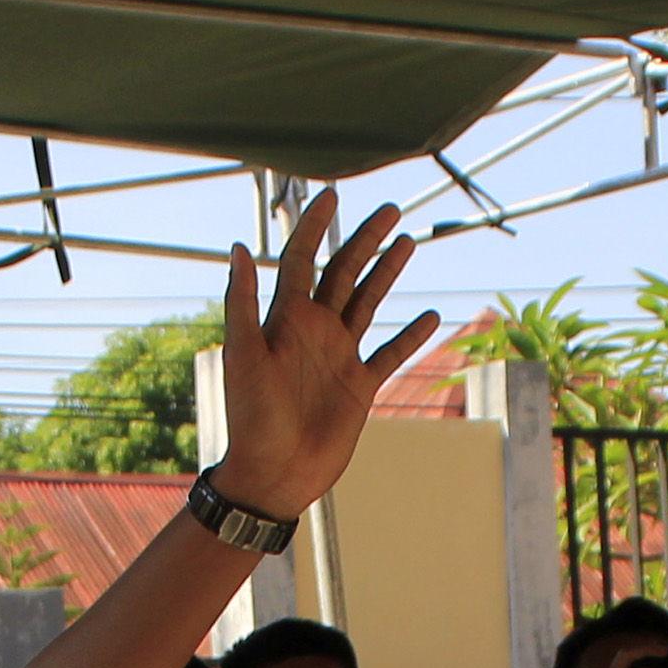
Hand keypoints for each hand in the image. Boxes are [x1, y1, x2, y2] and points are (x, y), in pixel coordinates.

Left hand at [206, 192, 441, 519]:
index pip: (301, 259)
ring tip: (408, 242)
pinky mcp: (359, 387)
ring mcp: (338, 357)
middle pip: (344, 273)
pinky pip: (389, 354)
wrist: (273, 473)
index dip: (315, 227)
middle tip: (390, 209)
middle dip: (365, 239)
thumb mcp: (241, 356)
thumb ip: (242, 303)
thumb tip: (239, 247)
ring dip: (386, 273)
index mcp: (285, 319)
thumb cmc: (249, 418)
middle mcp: (314, 331)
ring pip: (368, 303)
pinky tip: (429, 316)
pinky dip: (410, 336)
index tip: (329, 195)